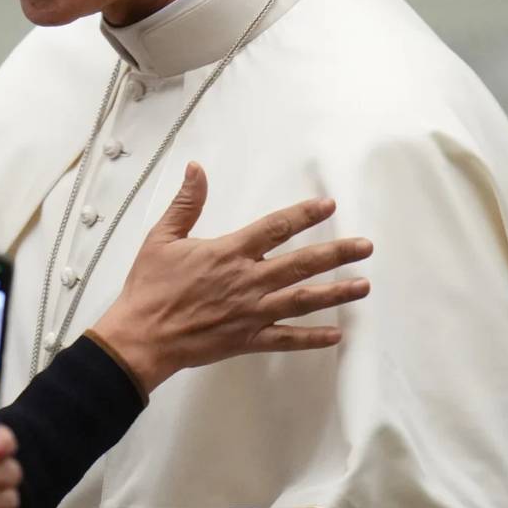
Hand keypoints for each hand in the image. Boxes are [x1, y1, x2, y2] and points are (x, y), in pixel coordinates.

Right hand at [90, 163, 372, 391]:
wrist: (142, 336)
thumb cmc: (149, 288)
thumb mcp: (162, 237)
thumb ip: (186, 203)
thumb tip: (196, 169)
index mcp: (229, 253)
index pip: (275, 228)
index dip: (304, 214)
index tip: (329, 206)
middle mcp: (247, 280)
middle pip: (301, 263)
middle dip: (336, 253)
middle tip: (365, 247)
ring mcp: (251, 312)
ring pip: (302, 300)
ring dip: (335, 292)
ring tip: (363, 285)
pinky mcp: (248, 339)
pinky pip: (286, 339)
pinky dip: (311, 338)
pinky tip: (334, 335)